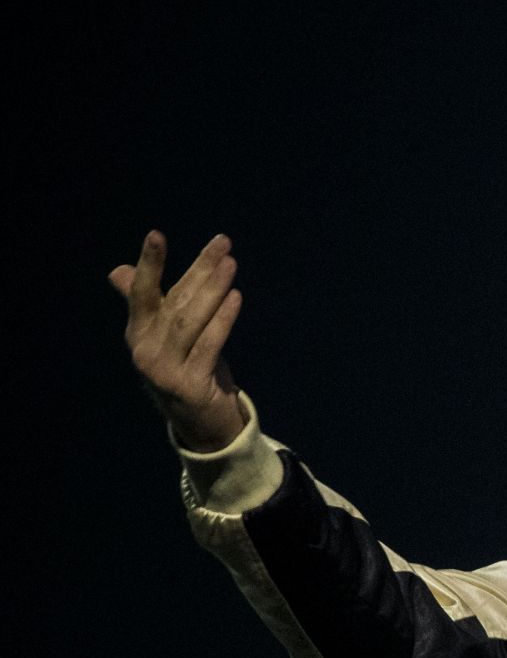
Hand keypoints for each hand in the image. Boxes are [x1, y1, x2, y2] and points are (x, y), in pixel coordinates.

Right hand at [109, 231, 247, 449]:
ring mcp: (164, 369)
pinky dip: (222, 319)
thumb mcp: (167, 336)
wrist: (200, 423)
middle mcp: (145, 349)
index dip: (150, 264)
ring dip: (213, 290)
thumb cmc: (186, 369)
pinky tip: (235, 297)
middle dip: (200, 270)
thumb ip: (148, 304)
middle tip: (223, 243)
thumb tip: (119, 270)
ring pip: (190, 321)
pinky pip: (208, 345)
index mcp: (138, 333)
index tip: (156, 234)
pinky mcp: (188, 385)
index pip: (143, 292)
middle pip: (175, 301)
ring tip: (231, 265)